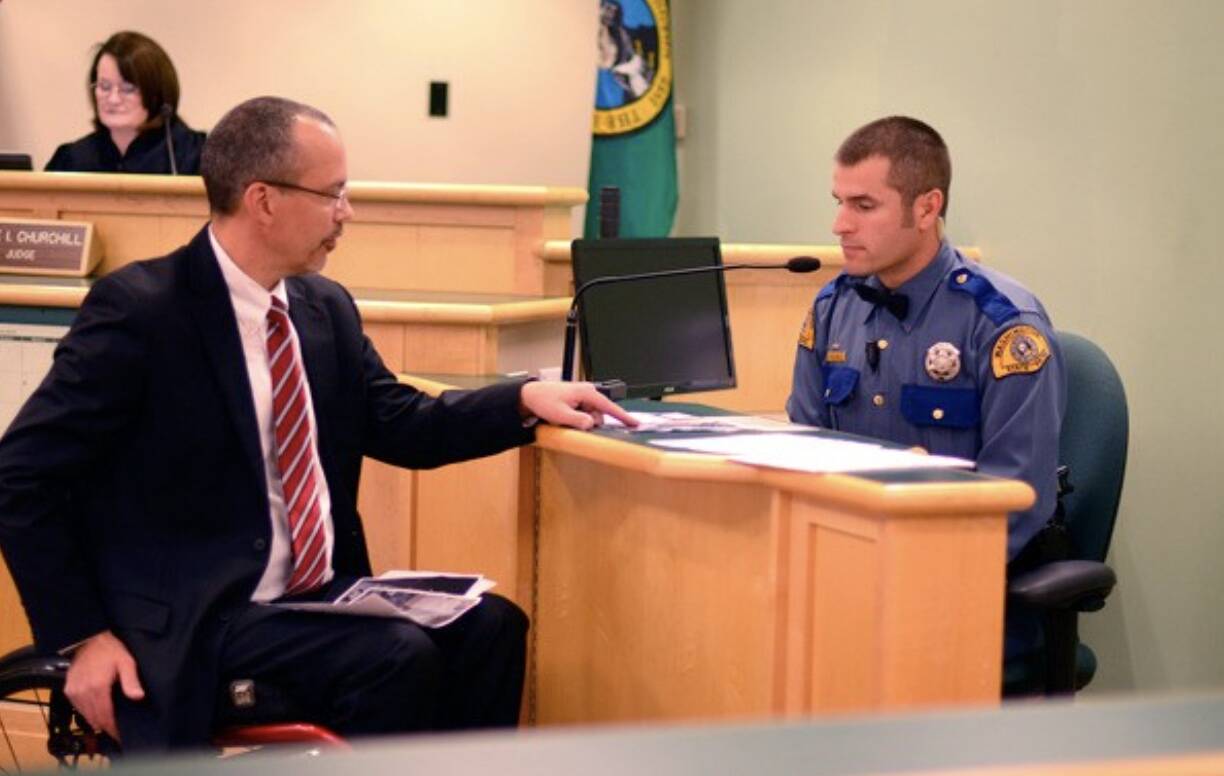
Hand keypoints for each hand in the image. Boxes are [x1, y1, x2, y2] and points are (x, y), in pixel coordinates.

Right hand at [63, 630, 144, 740]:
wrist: (89, 640)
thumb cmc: (110, 650)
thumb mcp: (126, 662)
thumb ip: (131, 681)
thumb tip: (138, 697)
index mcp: (98, 687)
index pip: (105, 716)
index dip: (113, 728)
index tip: (121, 735)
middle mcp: (83, 692)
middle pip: (95, 719)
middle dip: (106, 726)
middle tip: (116, 730)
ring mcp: (74, 692)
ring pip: (85, 716)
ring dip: (97, 721)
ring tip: (108, 723)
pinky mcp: (68, 690)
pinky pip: (78, 708)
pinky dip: (87, 712)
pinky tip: (97, 711)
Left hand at [519, 381, 637, 430]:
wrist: (530, 395)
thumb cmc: (543, 401)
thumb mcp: (560, 415)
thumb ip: (578, 421)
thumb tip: (592, 424)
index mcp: (586, 393)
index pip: (609, 407)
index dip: (623, 416)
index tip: (636, 424)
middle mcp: (588, 392)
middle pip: (599, 416)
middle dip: (589, 423)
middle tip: (569, 421)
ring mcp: (584, 396)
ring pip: (592, 417)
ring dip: (581, 422)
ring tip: (564, 417)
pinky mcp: (579, 401)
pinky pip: (585, 415)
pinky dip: (578, 419)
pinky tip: (565, 415)